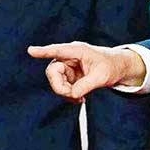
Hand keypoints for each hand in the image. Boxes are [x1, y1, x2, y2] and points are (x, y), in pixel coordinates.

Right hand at [28, 42, 146, 100]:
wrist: (118, 68)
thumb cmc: (112, 66)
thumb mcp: (102, 76)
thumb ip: (87, 85)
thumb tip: (73, 94)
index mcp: (77, 50)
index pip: (58, 50)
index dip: (44, 51)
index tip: (31, 51)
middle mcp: (68, 57)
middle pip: (53, 72)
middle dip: (60, 86)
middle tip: (71, 95)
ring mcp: (67, 67)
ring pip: (56, 82)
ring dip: (66, 93)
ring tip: (81, 99)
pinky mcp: (69, 76)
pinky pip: (62, 87)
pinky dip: (69, 95)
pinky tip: (80, 99)